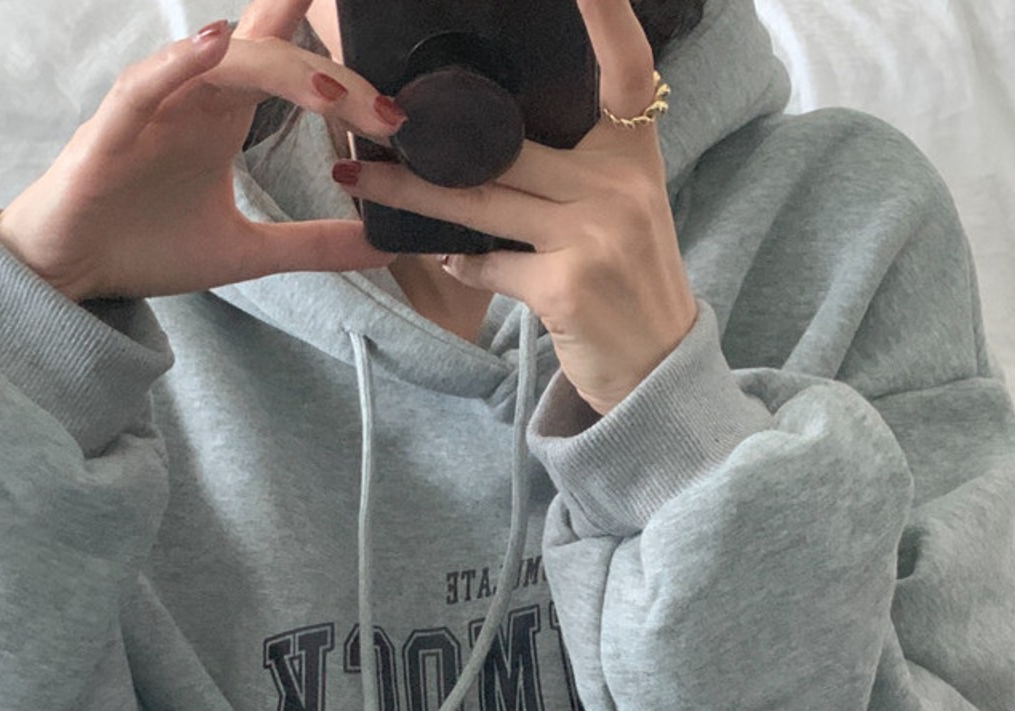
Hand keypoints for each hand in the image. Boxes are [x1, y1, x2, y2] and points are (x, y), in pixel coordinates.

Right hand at [0, 0, 405, 302]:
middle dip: (333, 83)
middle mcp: (195, 98)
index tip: (398, 115)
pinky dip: (180, 64)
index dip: (342, 75)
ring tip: (331, 90)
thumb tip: (381, 246)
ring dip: (280, 70)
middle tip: (387, 115)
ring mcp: (154, 108)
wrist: (71, 272)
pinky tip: (216, 45)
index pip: (289, 67)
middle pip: (273, 61)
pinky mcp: (111, 131)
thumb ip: (313, 245)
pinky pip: (145, 85)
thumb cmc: (148, 246)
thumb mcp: (248, 253)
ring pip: (223, 65)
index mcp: (227, 116)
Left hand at [328, 0, 698, 415]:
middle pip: (507, 144)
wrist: (655, 372)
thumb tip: (481, 150)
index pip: (628, 69)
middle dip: (434, 136)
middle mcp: (619, 186)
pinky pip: (488, 261)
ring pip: (481, 198)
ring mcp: (595, 234)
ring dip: (412, 193)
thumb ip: (570, 176)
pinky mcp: (566, 284)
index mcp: (633, 157)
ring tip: (359, 178)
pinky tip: (446, 260)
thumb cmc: (626, 289)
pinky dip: (461, 263)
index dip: (608, 13)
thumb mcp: (618, 215)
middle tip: (374, 110)